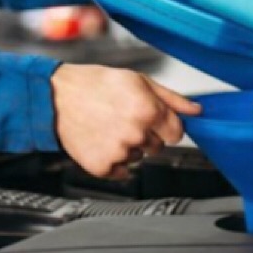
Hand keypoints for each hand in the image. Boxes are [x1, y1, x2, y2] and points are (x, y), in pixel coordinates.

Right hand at [51, 64, 200, 179]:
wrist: (56, 96)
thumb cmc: (97, 84)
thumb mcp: (139, 80)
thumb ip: (172, 98)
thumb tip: (197, 110)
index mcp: (149, 110)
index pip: (177, 133)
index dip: (167, 126)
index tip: (155, 120)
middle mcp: (136, 133)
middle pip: (159, 147)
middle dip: (148, 135)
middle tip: (125, 119)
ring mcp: (119, 152)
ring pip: (139, 158)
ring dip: (130, 147)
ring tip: (110, 126)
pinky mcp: (102, 166)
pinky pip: (121, 172)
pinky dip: (114, 160)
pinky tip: (101, 140)